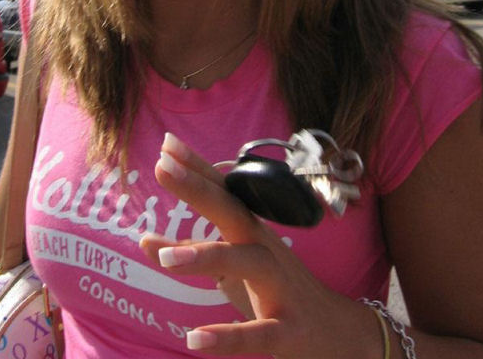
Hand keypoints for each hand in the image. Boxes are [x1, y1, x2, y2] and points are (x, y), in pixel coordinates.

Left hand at [139, 133, 380, 357]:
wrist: (339, 333)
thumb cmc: (278, 292)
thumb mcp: (232, 270)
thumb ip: (191, 252)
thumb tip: (143, 239)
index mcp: (252, 233)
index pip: (222, 192)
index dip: (196, 167)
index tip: (166, 143)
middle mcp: (266, 250)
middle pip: (233, 212)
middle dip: (198, 188)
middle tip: (162, 166)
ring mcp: (280, 288)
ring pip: (247, 263)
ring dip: (207, 257)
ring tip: (166, 259)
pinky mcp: (288, 332)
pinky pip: (258, 334)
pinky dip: (227, 337)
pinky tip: (195, 340)